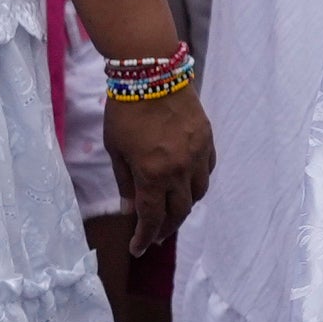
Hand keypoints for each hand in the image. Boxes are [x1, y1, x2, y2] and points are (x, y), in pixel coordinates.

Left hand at [98, 79, 211, 232]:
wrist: (151, 72)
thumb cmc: (124, 110)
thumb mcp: (115, 149)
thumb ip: (125, 182)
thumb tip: (128, 210)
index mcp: (153, 174)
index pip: (152, 218)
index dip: (144, 238)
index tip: (137, 249)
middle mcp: (180, 169)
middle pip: (179, 212)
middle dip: (165, 228)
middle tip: (154, 235)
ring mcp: (197, 155)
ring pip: (198, 194)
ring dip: (184, 207)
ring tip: (171, 211)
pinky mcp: (207, 140)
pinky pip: (207, 171)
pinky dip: (197, 183)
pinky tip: (186, 184)